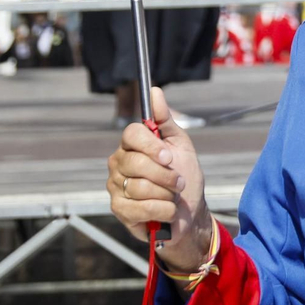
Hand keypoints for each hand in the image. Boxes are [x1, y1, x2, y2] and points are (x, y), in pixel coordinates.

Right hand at [106, 86, 211, 271]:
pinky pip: (139, 207)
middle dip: (165, 175)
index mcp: (132, 145)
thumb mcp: (180, 145)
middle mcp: (118, 163)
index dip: (151, 146)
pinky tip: (167, 211)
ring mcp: (115, 186)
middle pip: (135, 162)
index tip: (169, 157)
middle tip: (178, 182)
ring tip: (172, 197)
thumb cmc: (184, 175)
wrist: (189, 213)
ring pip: (139, 187)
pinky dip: (162, 211)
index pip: (131, 134)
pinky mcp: (119, 209)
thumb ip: (165, 120)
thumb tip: (155, 91)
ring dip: (166, 195)